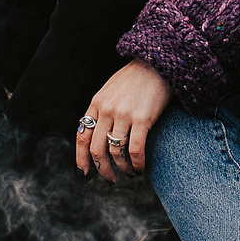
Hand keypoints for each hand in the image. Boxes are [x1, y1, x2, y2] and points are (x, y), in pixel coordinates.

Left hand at [76, 60, 169, 182]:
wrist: (158, 62)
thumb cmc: (136, 78)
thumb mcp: (111, 89)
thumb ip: (103, 109)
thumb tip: (99, 133)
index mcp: (97, 103)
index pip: (82, 135)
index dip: (81, 157)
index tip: (85, 171)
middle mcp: (107, 110)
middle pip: (97, 148)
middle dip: (102, 168)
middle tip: (110, 178)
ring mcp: (123, 114)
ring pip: (116, 152)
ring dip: (122, 168)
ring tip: (130, 173)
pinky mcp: (142, 118)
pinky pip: (135, 149)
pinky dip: (137, 163)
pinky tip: (140, 168)